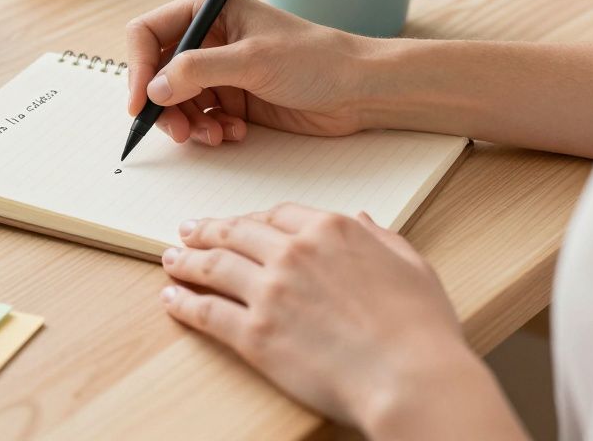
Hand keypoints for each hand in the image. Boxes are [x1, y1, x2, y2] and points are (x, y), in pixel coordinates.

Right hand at [125, 0, 371, 145]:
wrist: (359, 90)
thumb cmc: (315, 59)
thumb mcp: (252, 60)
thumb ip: (198, 71)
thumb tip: (154, 89)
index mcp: (208, 10)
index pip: (148, 33)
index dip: (137, 67)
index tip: (140, 102)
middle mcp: (208, 38)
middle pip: (156, 73)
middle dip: (163, 105)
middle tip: (179, 132)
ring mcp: (219, 70)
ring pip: (176, 101)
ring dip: (189, 123)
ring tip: (215, 136)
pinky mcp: (232, 98)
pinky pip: (200, 118)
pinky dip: (209, 130)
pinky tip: (234, 133)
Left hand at [159, 205, 518, 436]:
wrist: (411, 379)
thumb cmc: (421, 329)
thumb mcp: (411, 265)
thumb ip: (380, 237)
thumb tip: (363, 219)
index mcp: (331, 230)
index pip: (277, 214)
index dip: (251, 218)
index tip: (240, 223)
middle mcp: (294, 252)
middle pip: (236, 232)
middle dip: (206, 230)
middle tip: (188, 231)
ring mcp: (270, 292)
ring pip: (213, 266)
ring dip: (186, 261)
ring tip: (171, 259)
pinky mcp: (254, 334)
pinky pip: (208, 312)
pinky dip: (184, 304)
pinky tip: (173, 300)